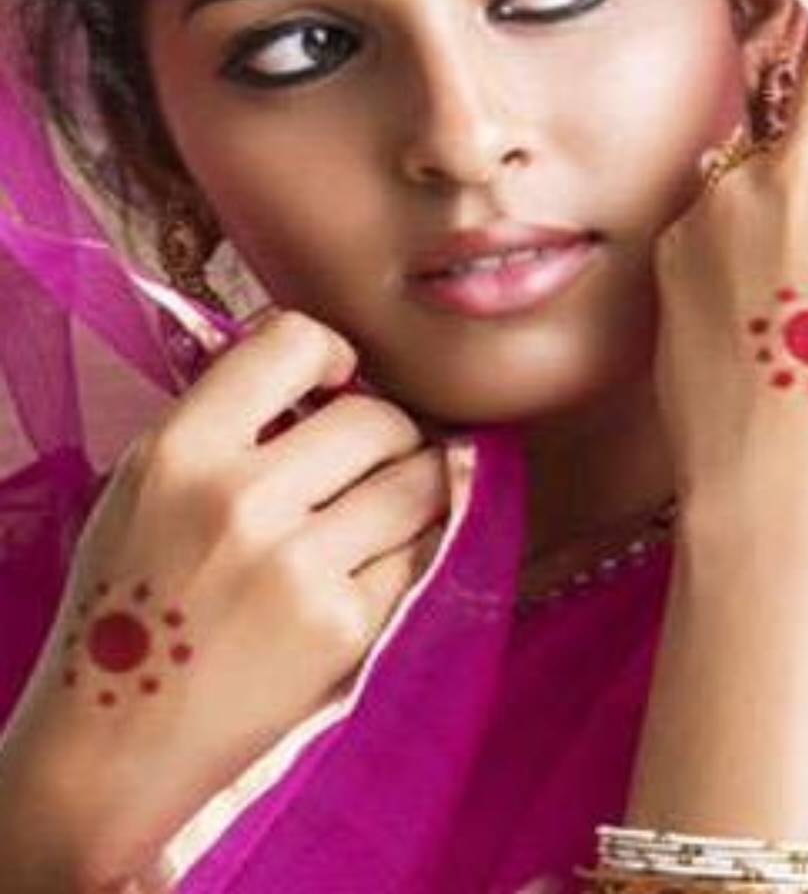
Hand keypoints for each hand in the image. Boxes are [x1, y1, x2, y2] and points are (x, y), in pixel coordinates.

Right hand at [3, 310, 449, 881]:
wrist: (113, 744)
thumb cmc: (129, 604)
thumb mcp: (143, 487)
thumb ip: (224, 423)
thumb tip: (328, 375)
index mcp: (180, 451)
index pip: (294, 340)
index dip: (331, 355)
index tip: (336, 382)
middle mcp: (240, 499)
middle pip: (375, 416)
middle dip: (387, 430)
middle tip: (374, 455)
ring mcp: (296, 566)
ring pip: (415, 480)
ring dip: (416, 482)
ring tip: (388, 499)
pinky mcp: (341, 628)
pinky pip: (416, 552)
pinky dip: (408, 548)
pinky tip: (373, 560)